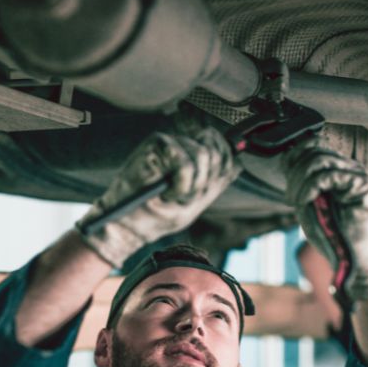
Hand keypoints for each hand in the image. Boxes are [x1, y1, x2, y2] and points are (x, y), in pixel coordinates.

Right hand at [76, 129, 237, 267]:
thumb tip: (237, 165)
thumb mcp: (195, 201)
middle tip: (182, 195)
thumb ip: (215, 182)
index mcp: (190, 155)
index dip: (222, 167)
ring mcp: (169, 141)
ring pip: (203, 156)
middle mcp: (181, 144)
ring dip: (190, 185)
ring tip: (171, 194)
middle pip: (215, 151)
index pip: (221, 147)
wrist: (130, 225)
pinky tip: (165, 191)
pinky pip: (185, 163)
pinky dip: (180, 184)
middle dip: (204, 181)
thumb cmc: (157, 215)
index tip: (201, 190)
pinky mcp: (157, 143)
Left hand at [284, 138, 367, 301]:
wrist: (352, 258)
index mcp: (337, 168)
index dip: (293, 160)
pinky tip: (306, 202)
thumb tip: (287, 157)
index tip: (289, 187)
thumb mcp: (307, 202)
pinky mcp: (362, 184)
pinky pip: (327, 175)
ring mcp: (358, 173)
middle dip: (294, 174)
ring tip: (298, 202)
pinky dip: (309, 188)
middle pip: (314, 150)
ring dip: (300, 182)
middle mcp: (349, 167)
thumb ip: (301, 180)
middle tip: (291, 199)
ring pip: (318, 160)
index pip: (312, 146)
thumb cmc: (331, 234)